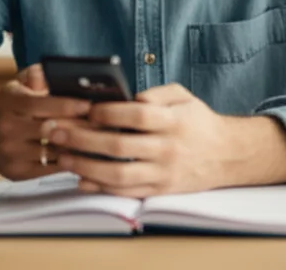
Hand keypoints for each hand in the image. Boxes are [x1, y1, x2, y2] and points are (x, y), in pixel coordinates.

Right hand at [0, 64, 91, 180]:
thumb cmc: (10, 108)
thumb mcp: (17, 86)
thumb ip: (35, 76)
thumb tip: (53, 71)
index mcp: (8, 103)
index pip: (39, 104)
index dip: (66, 105)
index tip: (89, 105)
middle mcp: (6, 129)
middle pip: (48, 129)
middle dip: (79, 126)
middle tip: (103, 124)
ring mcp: (11, 153)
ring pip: (52, 151)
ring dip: (79, 146)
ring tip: (99, 140)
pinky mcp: (17, 173)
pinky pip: (50, 169)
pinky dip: (70, 162)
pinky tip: (85, 155)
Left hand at [48, 83, 285, 197]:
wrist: (227, 155)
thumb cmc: (197, 121)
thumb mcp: (183, 96)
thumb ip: (155, 93)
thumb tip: (126, 97)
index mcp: (174, 120)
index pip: (137, 115)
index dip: (109, 113)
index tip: (86, 109)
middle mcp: (168, 148)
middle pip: (120, 146)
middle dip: (84, 139)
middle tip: (58, 132)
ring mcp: (163, 172)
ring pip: (118, 175)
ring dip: (86, 166)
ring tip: (63, 157)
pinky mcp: (160, 190)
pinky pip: (125, 192)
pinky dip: (100, 187)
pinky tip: (80, 178)